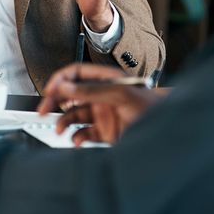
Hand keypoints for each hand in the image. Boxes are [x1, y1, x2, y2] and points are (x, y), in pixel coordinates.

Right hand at [38, 63, 160, 144]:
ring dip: (64, 122)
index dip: (61, 80)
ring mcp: (103, 114)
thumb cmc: (154, 108)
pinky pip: (84, 133)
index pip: (76, 74)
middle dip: (55, 102)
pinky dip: (77, 137)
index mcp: (105, 80)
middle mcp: (102, 96)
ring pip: (74, 116)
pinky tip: (77, 140)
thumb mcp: (121, 95)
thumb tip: (66, 87)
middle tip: (43, 111)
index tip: (50, 90)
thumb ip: (92, 90)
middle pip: (70, 95)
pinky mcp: (105, 133)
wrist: (171, 131)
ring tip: (60, 129)